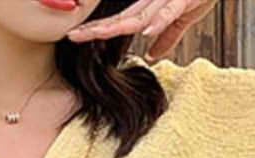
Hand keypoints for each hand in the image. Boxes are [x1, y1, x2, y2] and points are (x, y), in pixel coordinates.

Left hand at [67, 0, 220, 60]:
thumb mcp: (181, 19)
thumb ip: (166, 37)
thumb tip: (152, 55)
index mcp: (150, 9)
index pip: (119, 22)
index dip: (97, 30)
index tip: (76, 37)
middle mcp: (153, 2)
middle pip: (121, 19)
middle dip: (97, 28)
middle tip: (73, 36)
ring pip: (140, 15)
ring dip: (119, 26)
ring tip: (98, 34)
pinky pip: (169, 11)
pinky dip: (158, 21)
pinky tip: (147, 30)